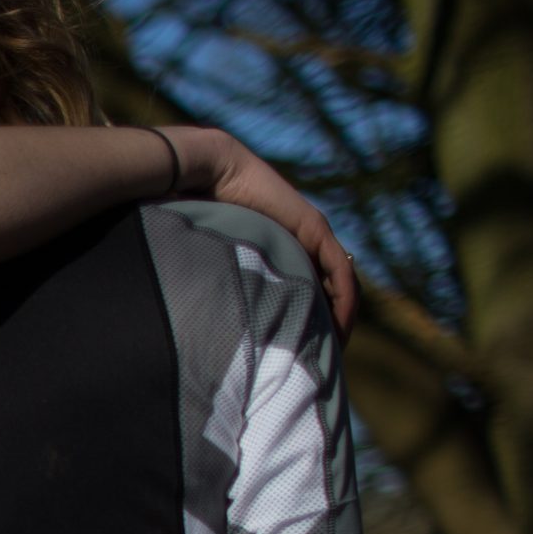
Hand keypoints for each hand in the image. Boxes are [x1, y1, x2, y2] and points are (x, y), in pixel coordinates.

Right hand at [168, 128, 359, 334]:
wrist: (201, 173)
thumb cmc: (188, 213)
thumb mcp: (206, 258)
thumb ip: (210, 279)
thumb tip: (187, 321)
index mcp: (271, 251)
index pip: (300, 290)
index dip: (304, 321)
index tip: (298, 354)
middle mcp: (294, 243)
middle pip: (324, 290)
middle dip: (326, 325)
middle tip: (320, 360)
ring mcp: (309, 235)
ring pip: (339, 284)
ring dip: (341, 318)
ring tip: (334, 351)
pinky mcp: (314, 230)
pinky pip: (340, 272)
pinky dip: (345, 302)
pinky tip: (340, 329)